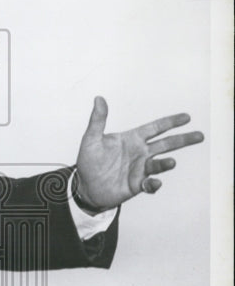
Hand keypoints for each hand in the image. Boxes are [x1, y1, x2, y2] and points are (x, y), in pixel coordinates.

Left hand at [75, 96, 203, 209]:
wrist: (85, 186)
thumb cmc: (89, 161)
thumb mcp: (91, 139)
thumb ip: (97, 120)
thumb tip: (99, 99)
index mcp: (132, 139)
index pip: (155, 128)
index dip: (170, 122)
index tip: (186, 117)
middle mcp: (140, 153)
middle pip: (166, 144)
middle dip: (183, 140)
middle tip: (199, 136)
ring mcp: (140, 169)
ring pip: (159, 164)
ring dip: (166, 163)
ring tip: (171, 162)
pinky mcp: (137, 185)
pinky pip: (150, 184)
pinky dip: (154, 184)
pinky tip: (154, 183)